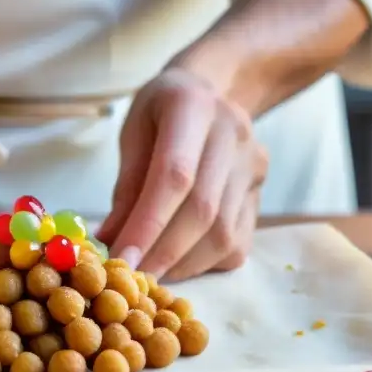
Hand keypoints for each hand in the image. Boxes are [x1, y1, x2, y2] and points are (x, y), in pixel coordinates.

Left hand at [96, 67, 268, 280]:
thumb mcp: (133, 133)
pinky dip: (204, 263)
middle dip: (163, 253)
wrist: (212, 91)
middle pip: (203, 210)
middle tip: (132, 280)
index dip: (148, 224)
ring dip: (183, 265)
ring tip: (151, 276)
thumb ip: (126, 185)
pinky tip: (178, 263)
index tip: (122, 259)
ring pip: (223, 234)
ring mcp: (254, 164)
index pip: (175, 176)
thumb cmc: (161, 113)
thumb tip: (110, 242)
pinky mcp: (261, 193)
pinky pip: (237, 242)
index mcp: (192, 106)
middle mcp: (232, 133)